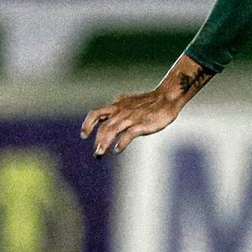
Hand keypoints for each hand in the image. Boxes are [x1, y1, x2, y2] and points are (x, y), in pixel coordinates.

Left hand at [81, 53, 214, 157]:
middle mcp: (121, 111)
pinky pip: (128, 134)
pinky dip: (121, 143)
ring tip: (100, 154)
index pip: (96, 113)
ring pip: (112, 130)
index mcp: (117, 105)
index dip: (88, 124)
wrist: (167, 98)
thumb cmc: (148, 103)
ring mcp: (131, 117)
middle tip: (96, 153)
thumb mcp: (128, 104)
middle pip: (103, 126)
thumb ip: (117, 111)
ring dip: (104, 143)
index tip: (83, 135)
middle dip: (97, 140)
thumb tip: (105, 120)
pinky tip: (117, 150)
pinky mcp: (142, 124)